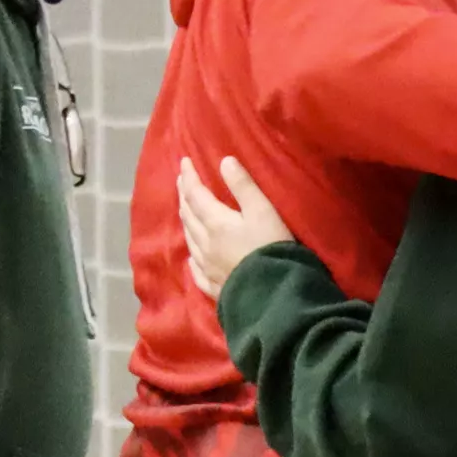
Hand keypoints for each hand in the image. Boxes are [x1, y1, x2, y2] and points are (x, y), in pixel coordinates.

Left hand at [175, 155, 289, 297]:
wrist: (274, 295)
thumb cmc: (272, 248)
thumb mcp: (263, 212)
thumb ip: (244, 186)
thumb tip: (225, 161)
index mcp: (216, 222)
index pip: (196, 194)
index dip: (189, 176)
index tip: (184, 161)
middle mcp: (205, 243)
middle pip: (188, 215)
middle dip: (184, 195)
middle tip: (182, 181)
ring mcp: (207, 267)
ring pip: (190, 239)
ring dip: (186, 221)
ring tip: (185, 211)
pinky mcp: (214, 286)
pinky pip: (196, 270)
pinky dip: (192, 257)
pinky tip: (192, 258)